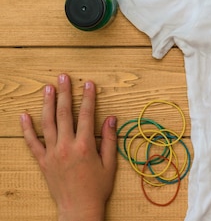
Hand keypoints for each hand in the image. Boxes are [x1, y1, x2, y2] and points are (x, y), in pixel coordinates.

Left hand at [20, 74, 117, 220]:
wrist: (78, 209)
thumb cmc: (97, 188)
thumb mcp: (110, 164)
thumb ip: (110, 139)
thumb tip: (111, 118)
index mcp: (86, 146)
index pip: (87, 115)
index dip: (88, 98)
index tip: (88, 84)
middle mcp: (67, 147)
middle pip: (65, 114)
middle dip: (65, 93)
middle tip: (64, 77)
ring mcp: (52, 154)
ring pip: (48, 123)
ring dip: (47, 104)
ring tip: (48, 88)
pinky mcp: (43, 162)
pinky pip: (32, 143)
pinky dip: (27, 129)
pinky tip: (24, 116)